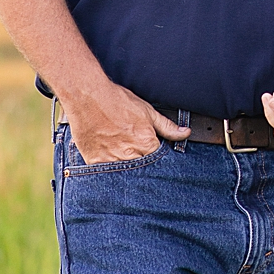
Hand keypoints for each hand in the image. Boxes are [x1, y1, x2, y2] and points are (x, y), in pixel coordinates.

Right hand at [64, 80, 188, 165]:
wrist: (88, 98)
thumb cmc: (117, 102)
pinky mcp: (95, 163)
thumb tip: (185, 133)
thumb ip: (167, 127)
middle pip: (142, 170)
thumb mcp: (147, 112)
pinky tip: (109, 157)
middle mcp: (130, 157)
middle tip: (135, 153)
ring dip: (126, 169)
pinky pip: (105, 174)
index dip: (158, 159)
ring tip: (121, 154)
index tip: (154, 155)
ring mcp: (111, 162)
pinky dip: (109, 169)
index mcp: (146, 145)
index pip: (159, 162)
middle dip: (143, 165)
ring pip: (125, 175)